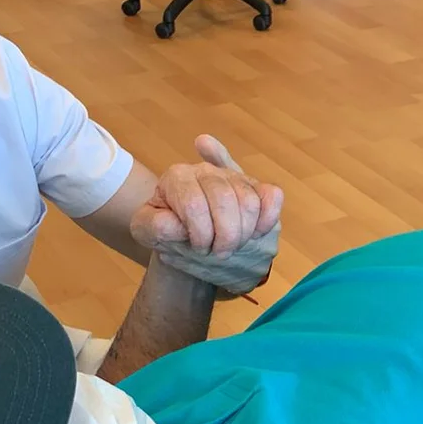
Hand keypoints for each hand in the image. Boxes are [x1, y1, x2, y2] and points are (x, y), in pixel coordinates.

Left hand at [132, 135, 282, 293]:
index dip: (198, 232)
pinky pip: (273, 197)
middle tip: (216, 252)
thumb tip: (173, 225)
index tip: (196, 247)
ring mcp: (234, 179)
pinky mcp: (260, 191)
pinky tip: (255, 234)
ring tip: (231, 247)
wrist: (194, 242)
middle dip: (223, 236)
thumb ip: (154, 226)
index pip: (194, 202)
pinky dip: (266, 219)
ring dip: (242, 234)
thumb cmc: (172, 235)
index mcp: (178, 177)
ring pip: (250, 202)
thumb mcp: (149, 231)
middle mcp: (206, 171)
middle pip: (225, 200)